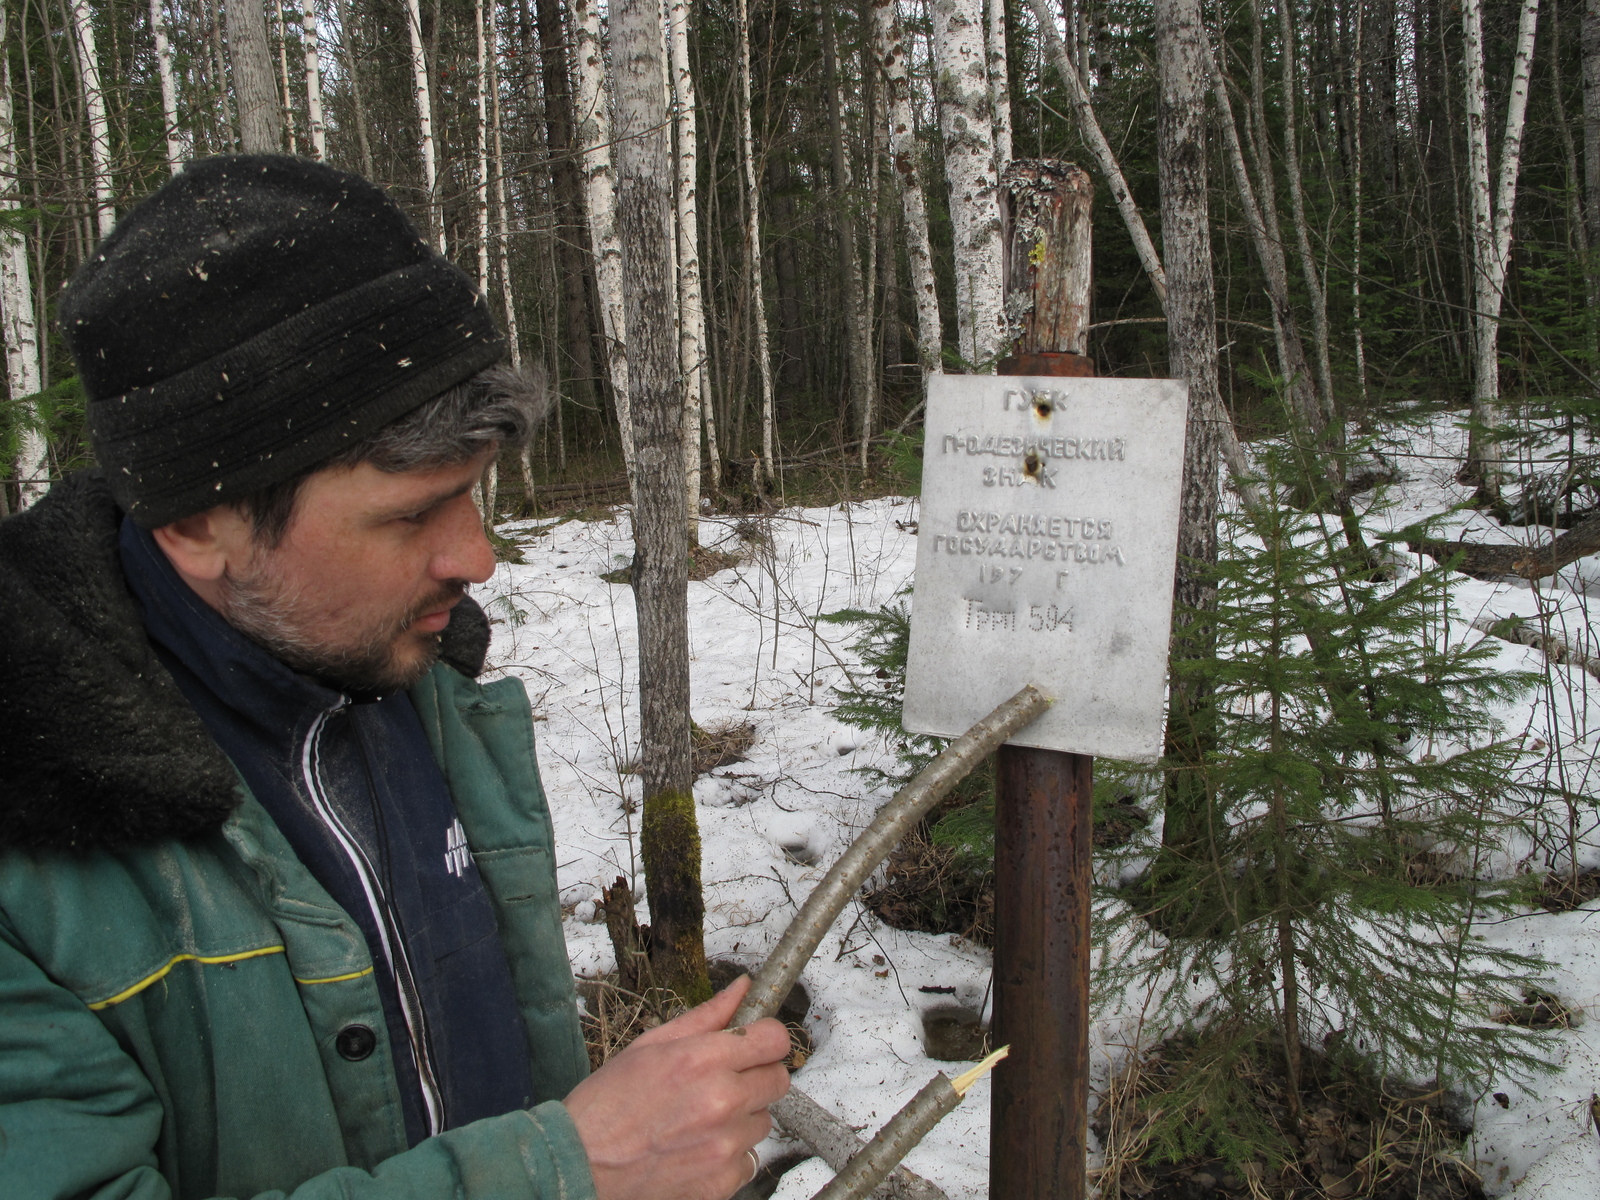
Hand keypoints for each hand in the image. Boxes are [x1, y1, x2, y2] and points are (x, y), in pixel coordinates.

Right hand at [564, 975, 792, 1199]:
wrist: (580, 1166)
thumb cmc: (606, 1105)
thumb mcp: (650, 1045)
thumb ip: (706, 1017)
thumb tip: (742, 989)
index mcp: (703, 1060)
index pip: (775, 1039)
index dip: (767, 1038)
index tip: (755, 1043)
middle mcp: (722, 1101)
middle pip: (778, 1080)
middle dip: (757, 1076)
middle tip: (724, 1081)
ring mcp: (724, 1146)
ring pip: (762, 1121)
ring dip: (741, 1118)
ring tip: (698, 1119)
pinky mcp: (721, 1182)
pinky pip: (748, 1160)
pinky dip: (729, 1155)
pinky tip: (696, 1148)